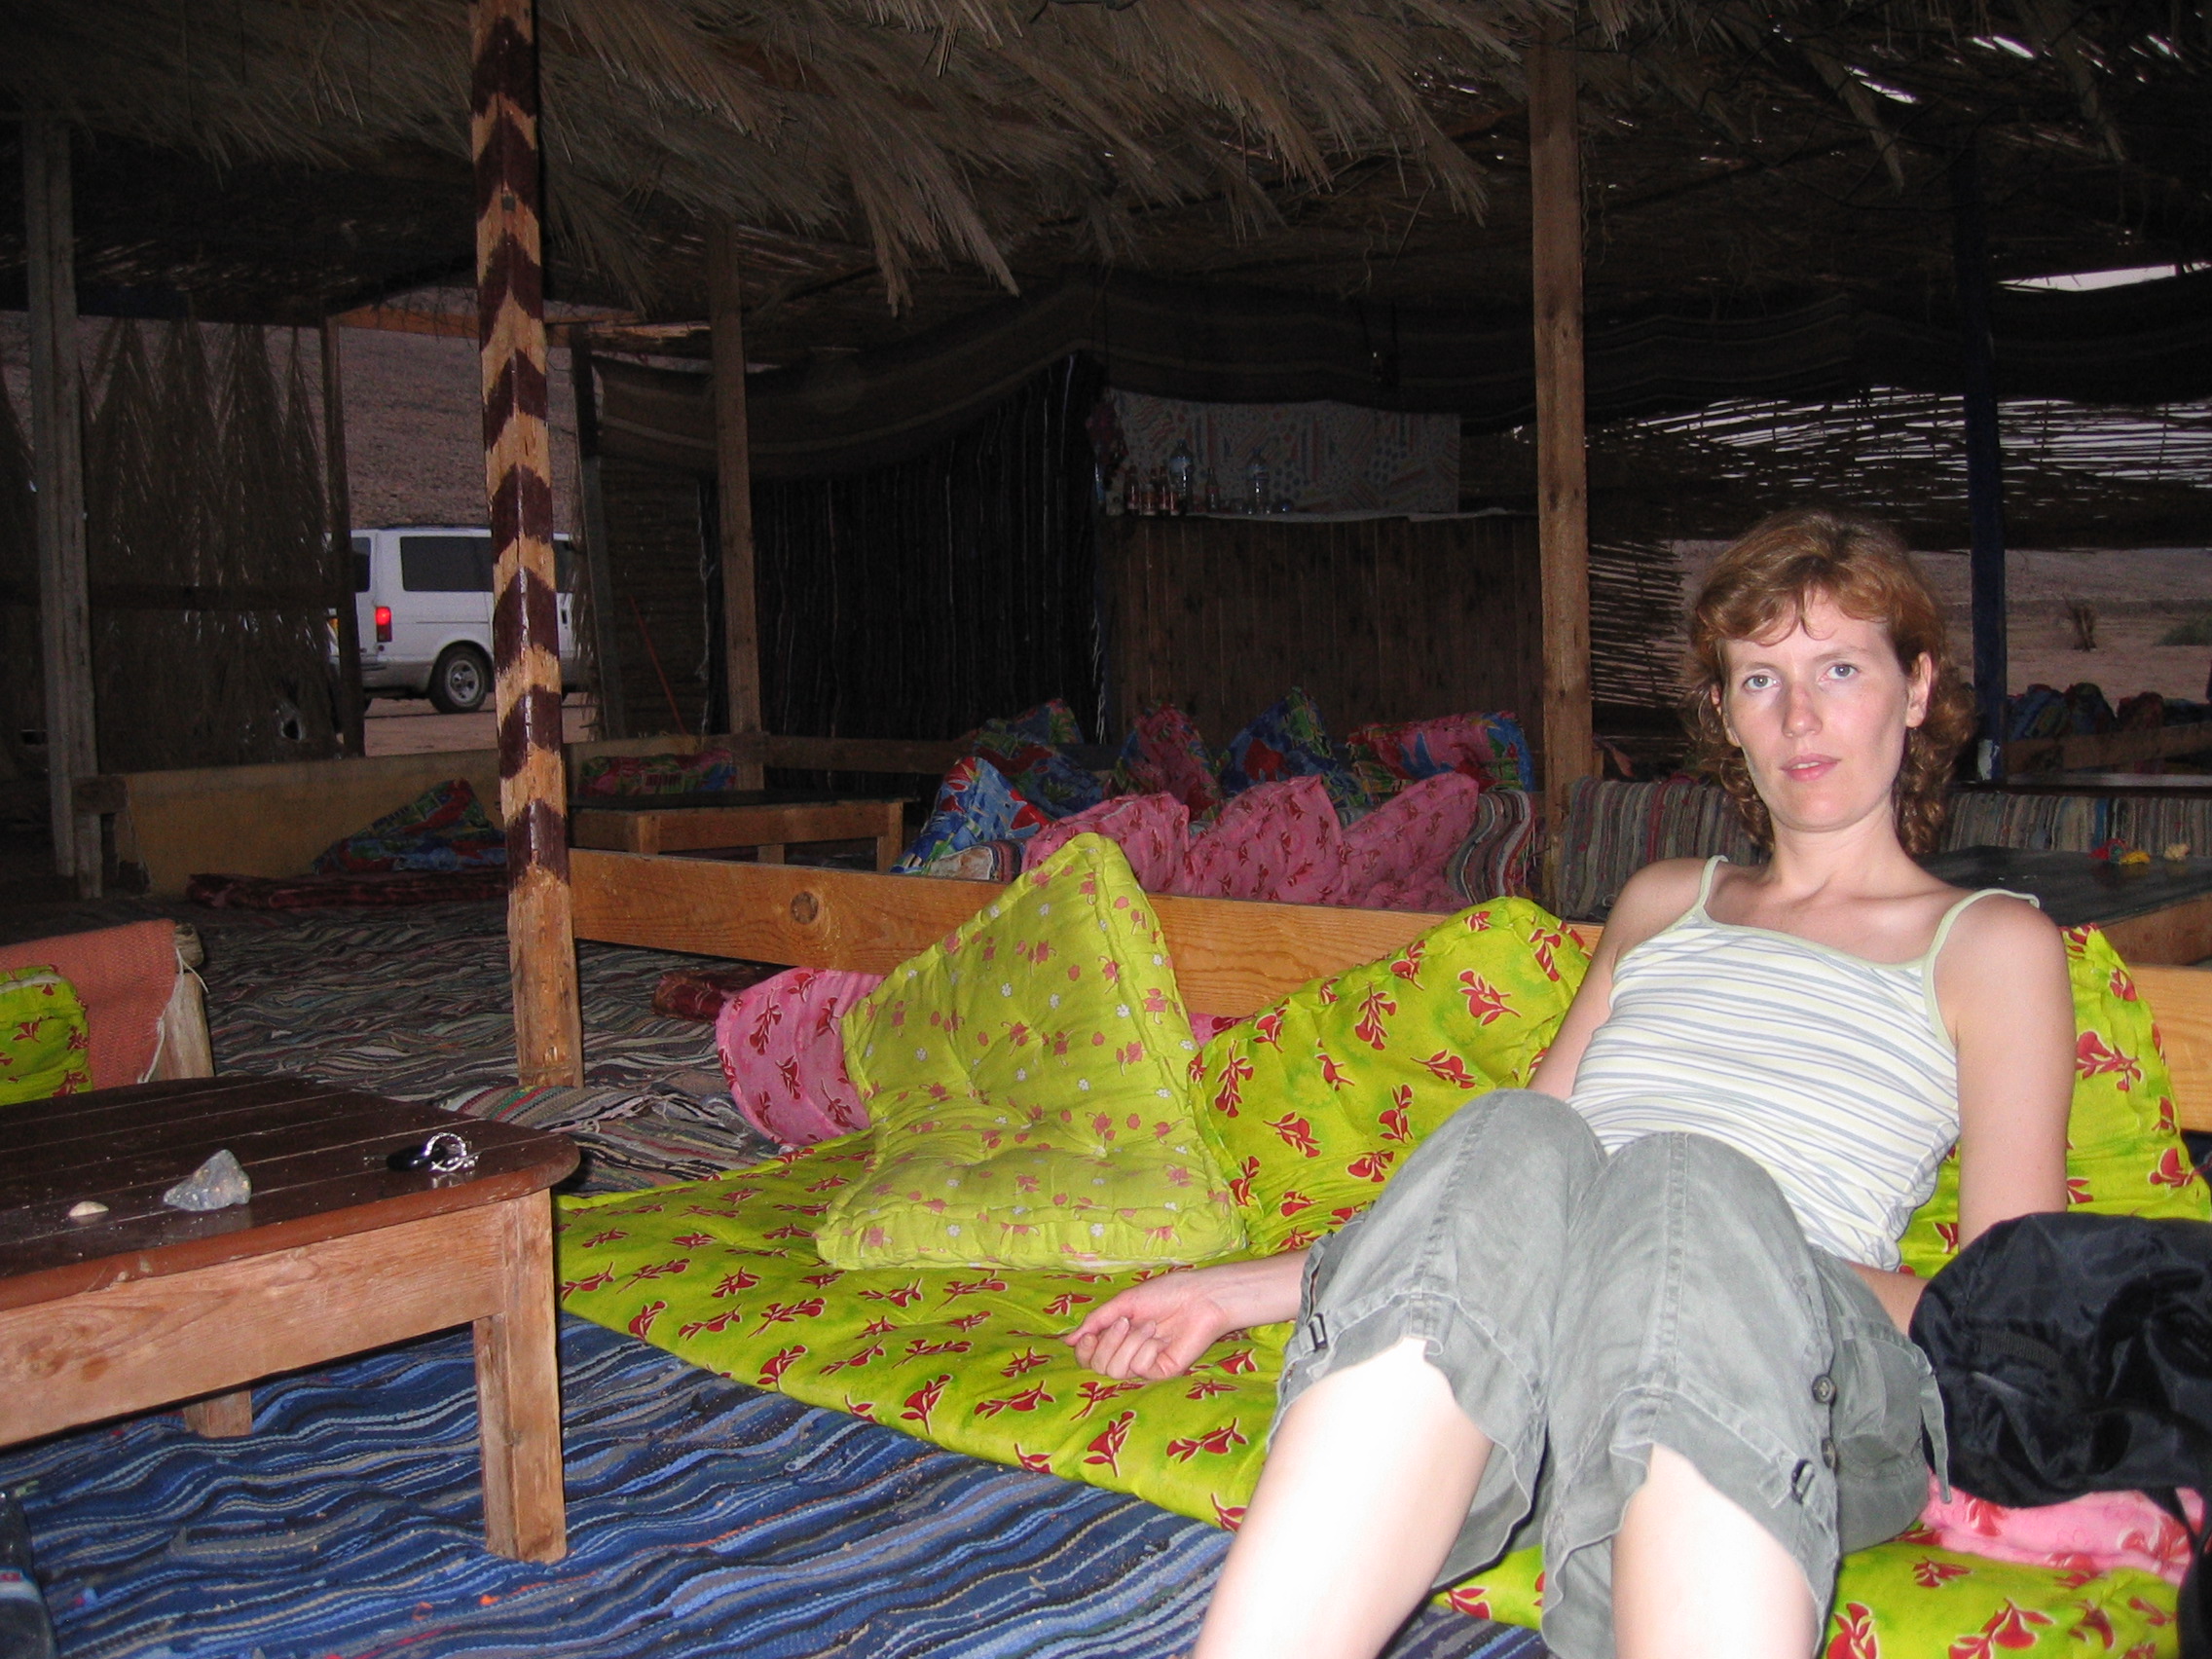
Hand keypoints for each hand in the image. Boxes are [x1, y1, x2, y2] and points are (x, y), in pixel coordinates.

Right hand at [1063, 1252, 1306, 1380]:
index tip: (1090, 1335)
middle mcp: (1128, 1353)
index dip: (1084, 1350)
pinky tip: (1159, 1338)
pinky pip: (1138, 1369)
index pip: (1088, 1358)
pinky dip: (1145, 1349)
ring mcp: (1145, 1364)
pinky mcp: (1162, 1372)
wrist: (1199, 1297)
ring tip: (1149, 1326)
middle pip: (1098, 1366)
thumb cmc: (1165, 1294)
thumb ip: (1095, 1321)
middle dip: (1108, 1342)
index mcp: (1117, 1337)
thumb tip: (1067, 1341)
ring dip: (1129, 1343)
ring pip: (1116, 1370)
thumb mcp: (1123, 1303)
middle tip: (1126, 1322)